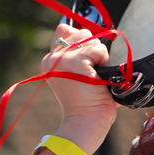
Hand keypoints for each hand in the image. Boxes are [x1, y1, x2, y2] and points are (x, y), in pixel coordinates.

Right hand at [41, 24, 115, 152]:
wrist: (85, 124)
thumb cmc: (87, 105)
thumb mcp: (77, 76)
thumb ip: (78, 56)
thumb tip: (88, 33)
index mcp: (49, 61)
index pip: (64, 30)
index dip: (81, 42)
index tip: (86, 64)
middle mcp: (52, 57)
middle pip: (81, 32)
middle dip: (93, 50)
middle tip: (91, 74)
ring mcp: (62, 59)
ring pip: (91, 40)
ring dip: (100, 58)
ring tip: (95, 78)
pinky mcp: (75, 62)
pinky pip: (99, 50)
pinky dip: (104, 63)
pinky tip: (98, 79)